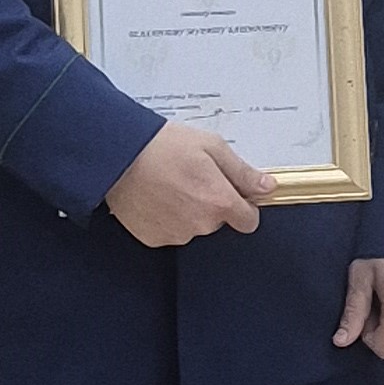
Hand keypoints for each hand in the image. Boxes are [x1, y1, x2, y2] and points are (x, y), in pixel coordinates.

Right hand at [106, 122, 271, 247]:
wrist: (118, 156)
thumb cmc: (162, 146)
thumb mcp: (211, 146)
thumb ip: (242, 172)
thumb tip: (265, 186)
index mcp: (219, 202)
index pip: (249, 221)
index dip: (243, 206)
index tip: (233, 193)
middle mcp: (200, 224)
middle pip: (218, 221)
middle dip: (211, 203)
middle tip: (192, 177)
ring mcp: (175, 234)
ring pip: (193, 226)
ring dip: (187, 210)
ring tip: (169, 184)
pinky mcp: (153, 238)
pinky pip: (169, 231)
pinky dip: (166, 218)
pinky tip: (156, 196)